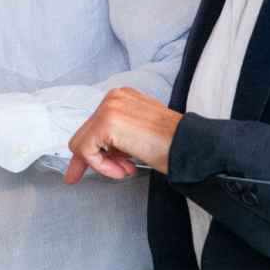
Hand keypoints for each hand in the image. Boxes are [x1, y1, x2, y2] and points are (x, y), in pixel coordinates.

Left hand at [64, 87, 180, 182]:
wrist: (189, 145)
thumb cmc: (172, 143)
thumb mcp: (137, 135)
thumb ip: (115, 138)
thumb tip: (94, 154)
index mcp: (122, 98)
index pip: (94, 126)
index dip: (91, 151)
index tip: (79, 170)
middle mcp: (113, 98)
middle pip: (85, 134)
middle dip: (98, 159)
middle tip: (120, 171)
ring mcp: (108, 108)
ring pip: (82, 144)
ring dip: (103, 164)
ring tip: (127, 169)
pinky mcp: (106, 123)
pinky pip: (87, 151)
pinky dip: (101, 166)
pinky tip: (123, 169)